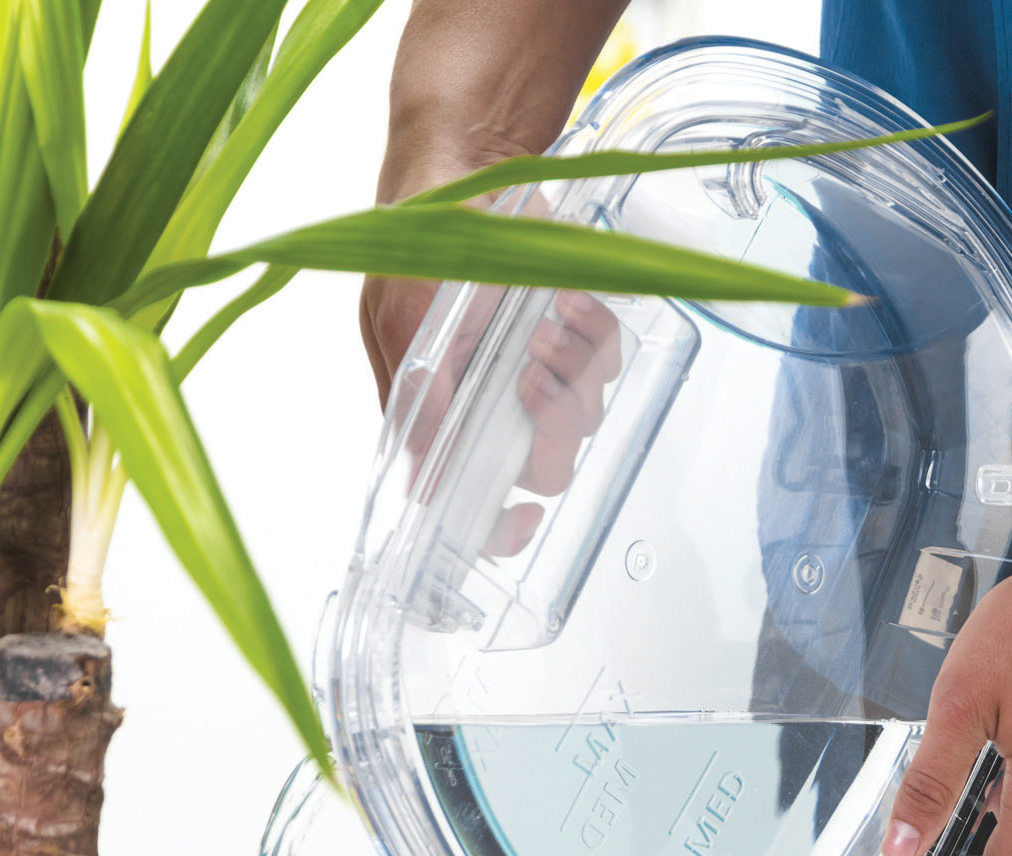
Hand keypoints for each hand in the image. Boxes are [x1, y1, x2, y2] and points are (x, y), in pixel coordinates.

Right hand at [361, 215, 621, 560]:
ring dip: (572, 369)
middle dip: (552, 428)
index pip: (467, 500)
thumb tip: (422, 480)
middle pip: (543, 464)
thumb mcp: (405, 320)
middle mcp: (488, 405)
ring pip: (582, 413)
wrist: (464, 172)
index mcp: (437, 415)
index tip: (522, 516)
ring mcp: (534, 370)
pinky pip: (606, 361)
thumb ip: (418, 401)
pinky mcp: (573, 335)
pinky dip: (597, 335)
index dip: (496, 528)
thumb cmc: (418, 244)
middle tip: (534, 376)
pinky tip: (570, 304)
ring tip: (544, 322)